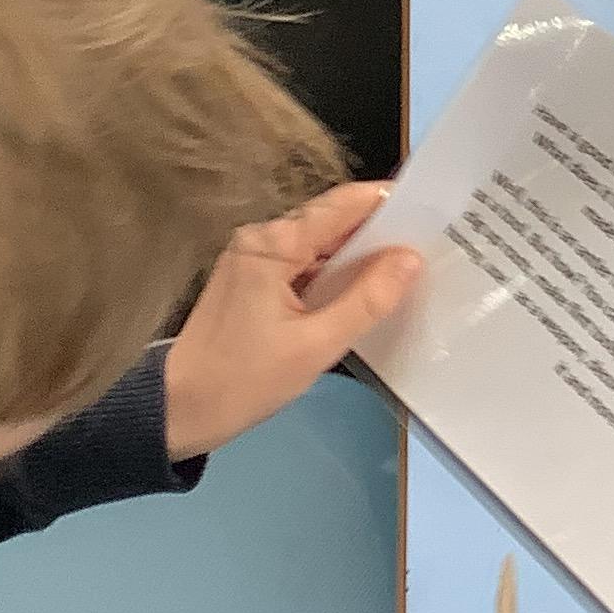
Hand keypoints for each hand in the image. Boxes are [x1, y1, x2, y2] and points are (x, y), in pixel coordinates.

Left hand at [163, 187, 421, 457]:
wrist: (177, 409)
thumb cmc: (244, 380)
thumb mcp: (316, 346)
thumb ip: (367, 300)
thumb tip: (411, 258)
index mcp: (273, 245)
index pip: (343, 205)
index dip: (389, 203)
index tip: (435, 212)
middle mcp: (261, 239)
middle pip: (332, 220)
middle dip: (379, 231)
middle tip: (432, 243)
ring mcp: (253, 258)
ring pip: (320, 244)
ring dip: (358, 255)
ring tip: (408, 268)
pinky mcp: (251, 279)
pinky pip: (303, 264)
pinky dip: (334, 273)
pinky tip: (364, 291)